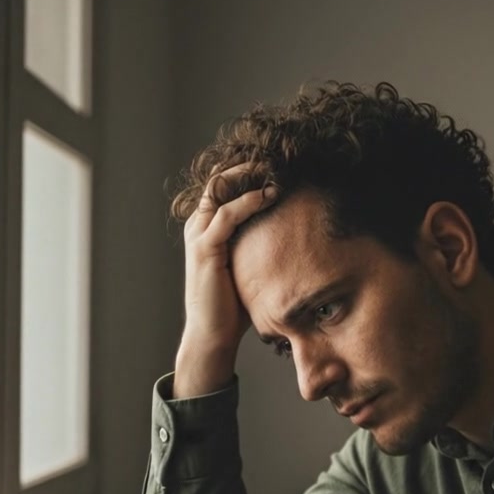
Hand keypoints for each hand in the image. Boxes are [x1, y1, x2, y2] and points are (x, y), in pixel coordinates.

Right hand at [174, 164, 277, 397]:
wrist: (213, 336)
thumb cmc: (233, 307)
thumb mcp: (249, 266)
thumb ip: (260, 246)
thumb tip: (294, 235)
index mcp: (207, 228)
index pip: (224, 186)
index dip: (247, 172)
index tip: (277, 164)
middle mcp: (198, 226)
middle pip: (219, 179)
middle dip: (248, 165)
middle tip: (278, 157)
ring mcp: (199, 236)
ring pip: (220, 190)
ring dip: (249, 177)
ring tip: (276, 169)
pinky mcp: (205, 249)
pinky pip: (226, 215)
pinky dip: (247, 202)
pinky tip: (269, 195)